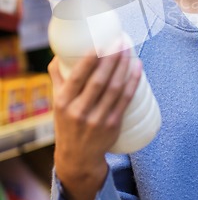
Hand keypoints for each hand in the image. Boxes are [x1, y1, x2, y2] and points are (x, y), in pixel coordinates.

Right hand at [48, 46, 141, 199]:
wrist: (78, 158)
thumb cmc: (67, 122)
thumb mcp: (57, 102)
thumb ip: (58, 77)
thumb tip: (59, 52)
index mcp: (63, 103)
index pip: (77, 78)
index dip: (89, 60)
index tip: (99, 44)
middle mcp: (79, 112)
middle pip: (99, 81)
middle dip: (111, 59)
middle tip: (119, 41)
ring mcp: (97, 120)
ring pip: (114, 89)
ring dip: (123, 66)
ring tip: (128, 49)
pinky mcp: (113, 125)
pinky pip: (125, 100)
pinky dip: (133, 82)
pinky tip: (138, 67)